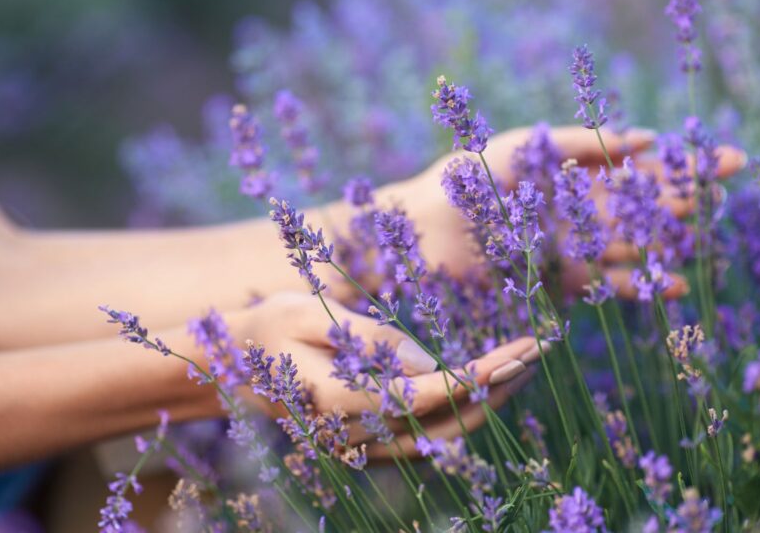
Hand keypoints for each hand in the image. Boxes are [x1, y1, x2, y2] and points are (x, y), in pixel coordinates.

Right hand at [224, 292, 544, 456]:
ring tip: (520, 364)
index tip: (522, 348)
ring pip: (440, 435)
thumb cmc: (265, 330)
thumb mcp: (311, 316)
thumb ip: (372, 340)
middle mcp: (359, 434)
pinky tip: (479, 382)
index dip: (483, 374)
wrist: (221, 371)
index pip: (434, 396)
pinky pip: (422, 434)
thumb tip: (432, 363)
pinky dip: (457, 410)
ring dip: (485, 402)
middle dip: (499, 387)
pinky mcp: (361, 440)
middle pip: (449, 423)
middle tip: (538, 350)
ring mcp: (360, 444)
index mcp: (346, 403)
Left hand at [391, 125, 746, 299]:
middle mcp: (578, 208)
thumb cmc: (463, 178)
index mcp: (572, 171)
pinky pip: (606, 283)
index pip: (639, 165)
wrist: (421, 229)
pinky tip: (672, 285)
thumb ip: (581, 144)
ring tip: (708, 243)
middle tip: (734, 189)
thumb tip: (645, 139)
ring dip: (669, 243)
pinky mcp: (558, 279)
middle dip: (688, 196)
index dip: (684, 163)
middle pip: (645, 204)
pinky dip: (638, 284)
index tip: (730, 160)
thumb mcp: (523, 148)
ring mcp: (572, 244)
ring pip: (633, 244)